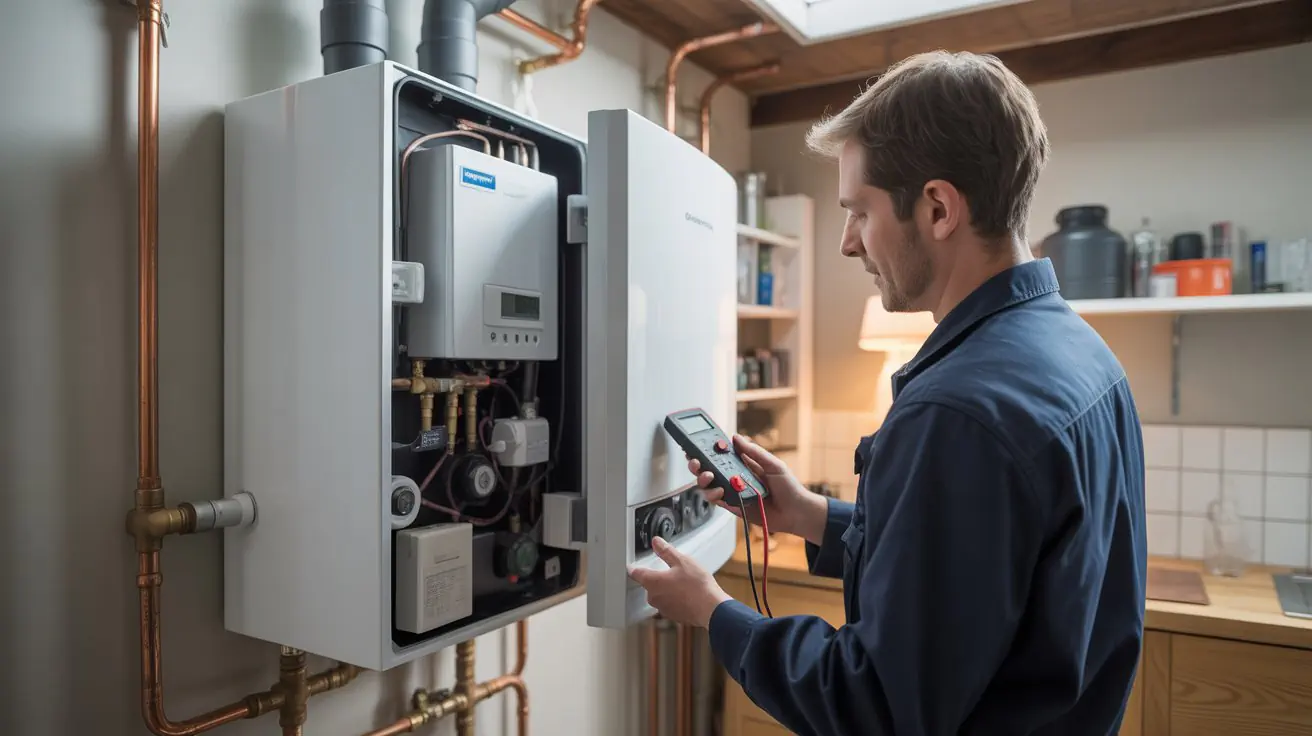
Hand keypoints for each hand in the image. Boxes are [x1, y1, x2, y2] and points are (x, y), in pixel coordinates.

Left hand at [629, 537, 731, 627]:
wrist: (711, 609)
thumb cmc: (697, 585)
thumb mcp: (682, 561)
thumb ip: (666, 551)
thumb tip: (656, 542)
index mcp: (653, 582)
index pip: (636, 573)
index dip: (634, 568)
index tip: (632, 566)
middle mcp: (654, 597)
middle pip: (649, 585)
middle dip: (657, 578)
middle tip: (671, 571)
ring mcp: (663, 608)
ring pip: (660, 595)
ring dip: (667, 589)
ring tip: (683, 583)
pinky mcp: (673, 616)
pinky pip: (670, 604)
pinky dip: (675, 599)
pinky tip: (687, 594)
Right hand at [690, 435, 828, 544]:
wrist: (796, 512)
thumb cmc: (789, 487)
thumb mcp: (774, 464)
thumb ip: (754, 452)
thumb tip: (736, 437)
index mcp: (743, 464)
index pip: (720, 455)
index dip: (707, 449)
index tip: (697, 444)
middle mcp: (735, 478)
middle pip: (709, 469)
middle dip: (698, 464)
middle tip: (697, 462)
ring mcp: (733, 492)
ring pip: (709, 486)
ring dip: (704, 480)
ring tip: (709, 477)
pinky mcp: (734, 507)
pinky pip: (718, 501)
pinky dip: (715, 496)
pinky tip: (720, 491)